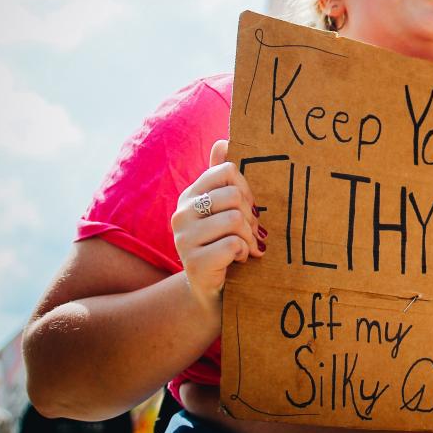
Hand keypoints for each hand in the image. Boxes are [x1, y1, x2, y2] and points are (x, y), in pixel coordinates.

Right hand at [171, 140, 264, 313]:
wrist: (212, 293)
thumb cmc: (224, 245)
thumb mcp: (225, 210)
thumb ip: (222, 177)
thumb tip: (224, 140)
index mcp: (190, 195)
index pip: (227, 170)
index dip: (246, 190)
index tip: (247, 209)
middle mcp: (181, 213)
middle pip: (234, 196)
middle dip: (250, 218)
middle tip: (249, 234)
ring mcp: (184, 239)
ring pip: (235, 220)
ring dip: (249, 238)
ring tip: (244, 248)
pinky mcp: (193, 263)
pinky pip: (232, 245)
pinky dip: (243, 253)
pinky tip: (236, 261)